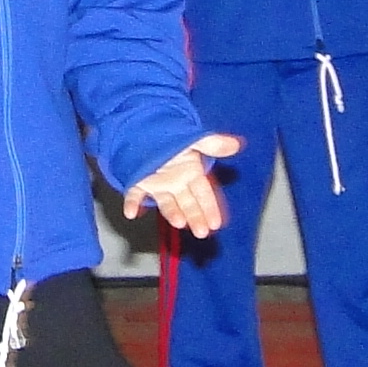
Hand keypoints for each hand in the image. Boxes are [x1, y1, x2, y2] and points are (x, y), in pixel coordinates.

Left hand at [125, 134, 241, 235]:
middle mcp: (176, 184)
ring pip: (167, 203)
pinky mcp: (139, 183)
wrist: (149, 134)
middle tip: (201, 232)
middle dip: (195, 217)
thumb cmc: (174, 139)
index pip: (204, 194)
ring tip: (178, 222)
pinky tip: (131, 212)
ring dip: (172, 213)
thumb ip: (214, 144)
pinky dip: (132, 203)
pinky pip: (135, 195)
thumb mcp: (195, 139)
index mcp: (191, 174)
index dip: (210, 208)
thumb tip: (237, 145)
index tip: (215, 223)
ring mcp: (158, 186)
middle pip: (188, 204)